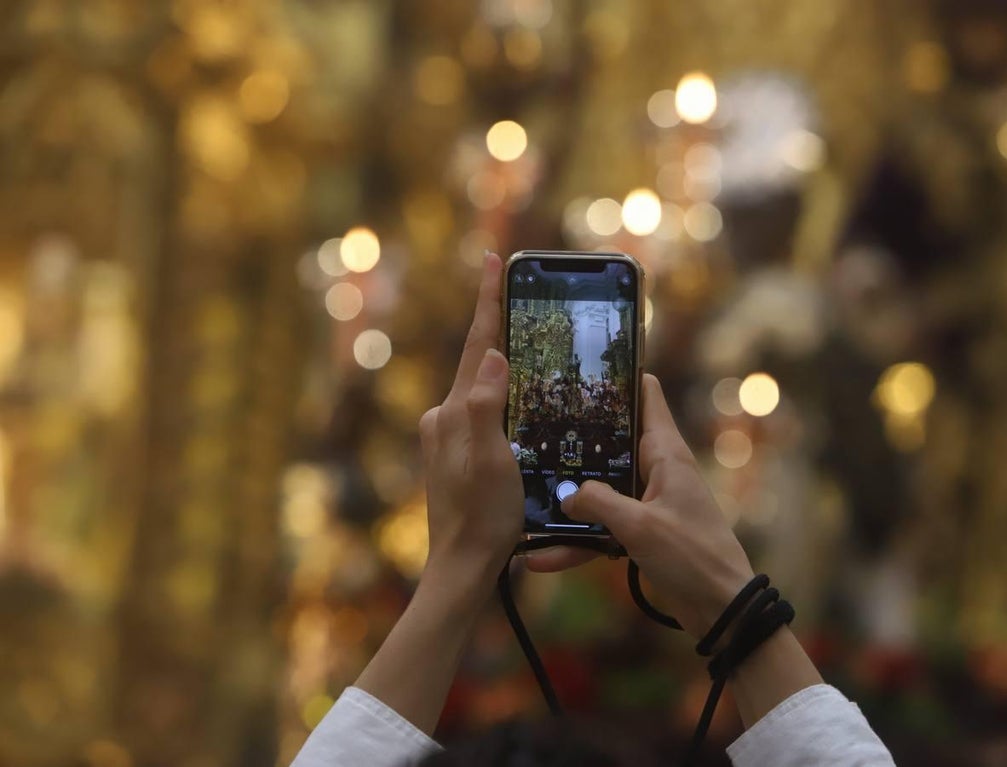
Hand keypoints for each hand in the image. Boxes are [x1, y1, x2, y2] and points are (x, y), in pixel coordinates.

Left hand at [418, 252, 522, 583]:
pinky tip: (521, 400)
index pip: (477, 347)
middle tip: (515, 290)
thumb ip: (486, 406)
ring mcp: (452, 438)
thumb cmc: (481, 516)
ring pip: (483, 388)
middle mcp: (447, 419)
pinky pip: (486, 413)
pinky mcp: (461, 455)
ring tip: (525, 337)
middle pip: (479, 362)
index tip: (493, 261)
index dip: (487, 302)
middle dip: (497, 326)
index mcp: (453, 413)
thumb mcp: (490, 460)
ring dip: (502, 363)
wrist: (463, 565)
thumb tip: (493, 356)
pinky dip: (504, 397)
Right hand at [529, 374, 754, 638]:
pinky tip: (541, 557)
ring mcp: (648, 502)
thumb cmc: (692, 556)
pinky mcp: (642, 532)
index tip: (583, 366)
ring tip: (525, 497)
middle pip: (613, 442)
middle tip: (532, 424)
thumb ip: (598, 504)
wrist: (720, 609)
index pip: (647, 397)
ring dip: (569, 499)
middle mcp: (657, 471)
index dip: (619, 378)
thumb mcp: (640, 526)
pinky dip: (577, 542)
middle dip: (577, 438)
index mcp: (666, 454)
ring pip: (601, 490)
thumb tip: (565, 494)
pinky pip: (603, 529)